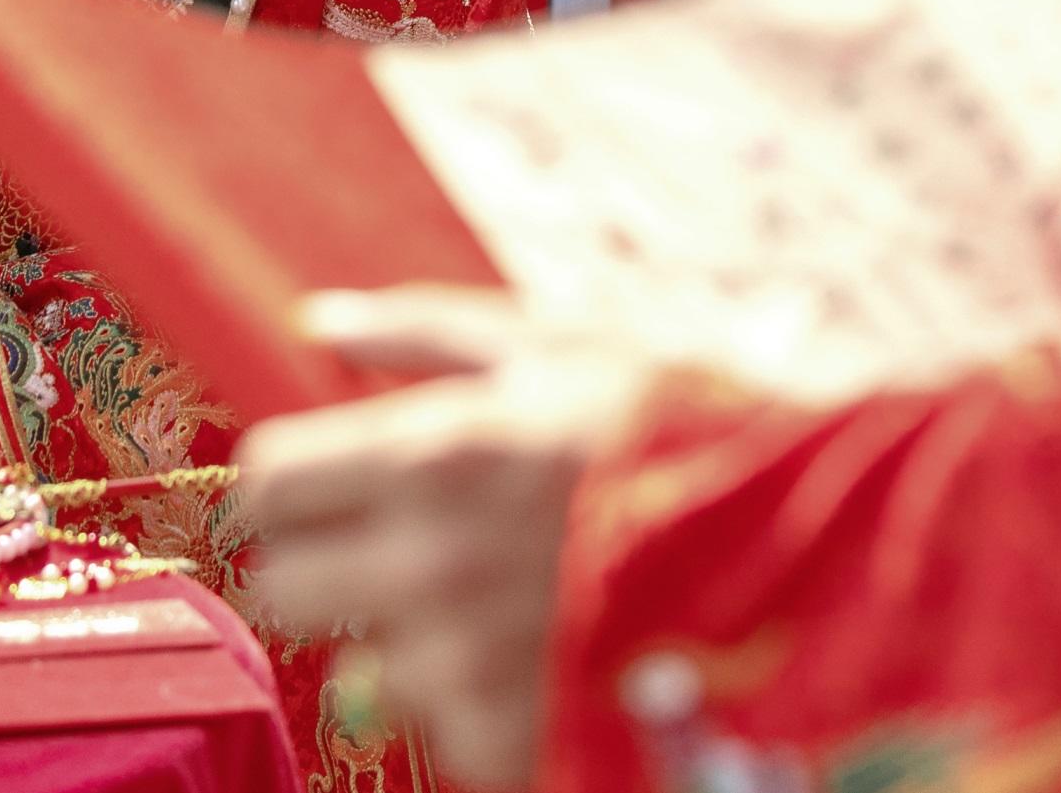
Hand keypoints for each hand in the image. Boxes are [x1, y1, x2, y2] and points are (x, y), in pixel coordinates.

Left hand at [232, 291, 653, 792]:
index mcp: (432, 455)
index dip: (288, 488)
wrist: (794, 549)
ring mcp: (462, 663)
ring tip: (492, 604)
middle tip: (391, 550)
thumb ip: (423, 333)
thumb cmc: (669, 432)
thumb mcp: (557, 349)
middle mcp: (428, 564)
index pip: (267, 486)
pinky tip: (532, 655)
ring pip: (359, 664)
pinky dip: (473, 700)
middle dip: (324, 565)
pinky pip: (437, 727)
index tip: (322, 490)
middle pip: (280, 588)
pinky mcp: (500, 738)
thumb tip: (317, 321)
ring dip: (407, 639)